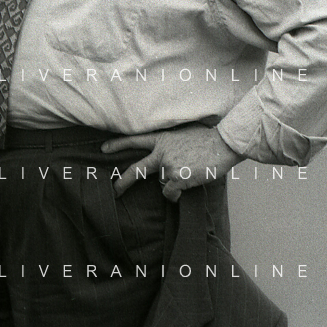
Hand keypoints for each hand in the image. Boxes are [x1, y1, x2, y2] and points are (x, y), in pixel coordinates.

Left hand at [102, 125, 243, 201]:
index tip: (103, 149)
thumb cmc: (207, 139)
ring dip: (173, 183)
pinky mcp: (177, 178)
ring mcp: (168, 165)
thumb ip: (170, 142)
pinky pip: (170, 193)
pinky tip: (187, 184)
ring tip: (188, 173)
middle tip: (113, 190)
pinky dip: (176, 194)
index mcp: (161, 138)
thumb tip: (164, 153)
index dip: (117, 145)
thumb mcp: (183, 133)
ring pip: (162, 183)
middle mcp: (161, 152)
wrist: (223, 143)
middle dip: (122, 181)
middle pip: (136, 169)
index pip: (134, 140)